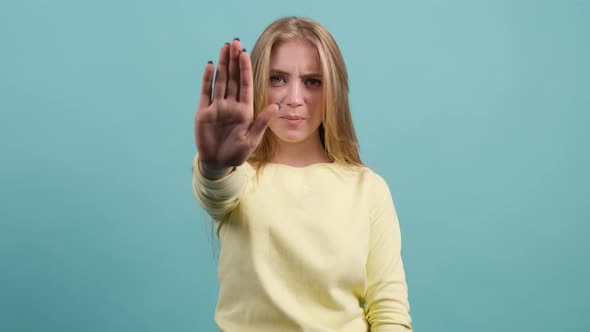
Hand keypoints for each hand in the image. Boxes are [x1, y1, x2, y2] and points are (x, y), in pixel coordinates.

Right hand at [194, 39, 279, 173]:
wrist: (218, 164)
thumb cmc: (237, 153)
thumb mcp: (252, 139)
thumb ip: (262, 121)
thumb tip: (277, 106)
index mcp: (245, 110)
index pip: (245, 84)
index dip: (245, 68)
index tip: (245, 53)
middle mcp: (231, 105)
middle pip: (233, 78)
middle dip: (234, 60)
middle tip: (235, 42)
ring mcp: (217, 107)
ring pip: (221, 81)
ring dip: (222, 65)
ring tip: (224, 48)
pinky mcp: (204, 112)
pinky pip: (206, 93)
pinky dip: (208, 79)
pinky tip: (211, 66)